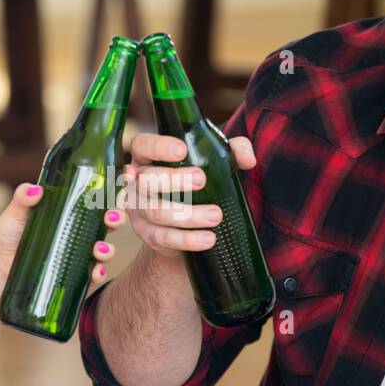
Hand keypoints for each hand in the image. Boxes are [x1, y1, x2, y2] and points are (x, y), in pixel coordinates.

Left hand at [0, 182, 125, 283]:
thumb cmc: (7, 237)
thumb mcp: (14, 215)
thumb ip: (22, 200)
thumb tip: (35, 190)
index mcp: (70, 214)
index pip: (96, 202)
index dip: (110, 197)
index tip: (115, 194)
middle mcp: (78, 234)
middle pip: (107, 224)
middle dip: (116, 221)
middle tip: (111, 219)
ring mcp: (78, 255)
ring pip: (104, 250)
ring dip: (109, 249)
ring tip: (100, 249)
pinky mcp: (74, 276)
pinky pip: (93, 275)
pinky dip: (99, 273)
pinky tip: (96, 271)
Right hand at [122, 132, 256, 260]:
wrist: (183, 225)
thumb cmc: (196, 184)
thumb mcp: (214, 162)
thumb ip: (233, 151)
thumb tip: (248, 159)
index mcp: (147, 159)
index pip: (142, 145)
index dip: (157, 147)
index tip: (182, 150)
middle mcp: (137, 184)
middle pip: (146, 180)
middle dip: (174, 180)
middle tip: (202, 180)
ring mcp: (139, 211)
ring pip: (156, 212)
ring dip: (187, 214)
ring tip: (216, 215)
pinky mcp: (149, 235)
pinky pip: (164, 238)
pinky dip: (187, 239)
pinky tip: (208, 239)